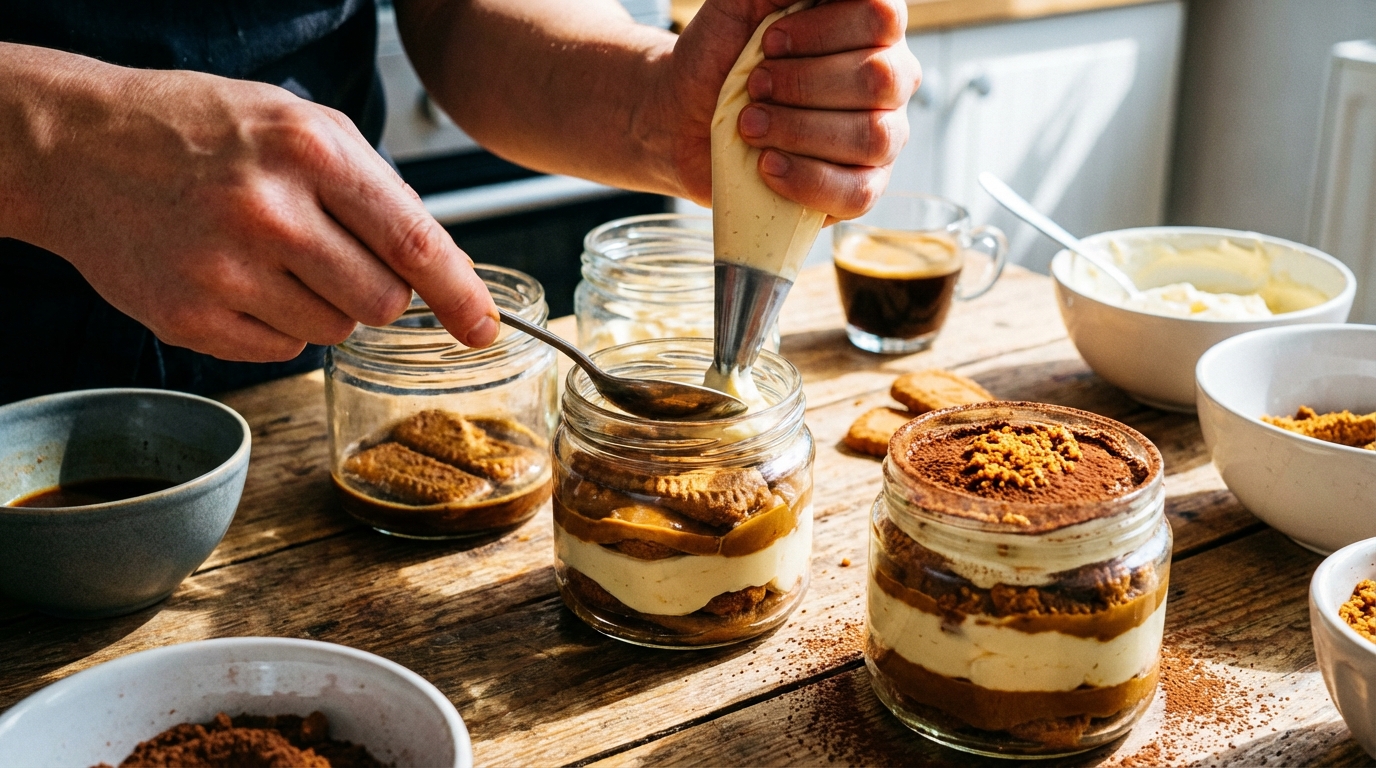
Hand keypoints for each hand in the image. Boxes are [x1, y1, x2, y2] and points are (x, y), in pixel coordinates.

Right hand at [1, 45, 498, 362]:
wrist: (78, 147)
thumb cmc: (199, 130)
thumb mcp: (299, 123)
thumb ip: (377, 190)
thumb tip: (442, 265)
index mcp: (310, 152)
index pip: (416, 244)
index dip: (460, 296)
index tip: (483, 328)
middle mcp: (270, 212)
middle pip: (380, 303)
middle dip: (375, 291)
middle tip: (333, 256)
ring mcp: (225, 271)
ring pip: (333, 332)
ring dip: (323, 306)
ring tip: (272, 257)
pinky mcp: (190, 318)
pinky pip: (280, 350)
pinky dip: (275, 323)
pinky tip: (238, 278)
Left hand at [662, 0, 920, 220]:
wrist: (682, 117)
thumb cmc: (717, 55)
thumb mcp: (738, 2)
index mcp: (868, 26)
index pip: (882, 16)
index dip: (824, 30)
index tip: (770, 41)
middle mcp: (887, 78)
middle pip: (879, 78)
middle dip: (804, 84)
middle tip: (755, 86)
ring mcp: (882, 135)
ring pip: (872, 136)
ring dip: (800, 130)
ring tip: (750, 125)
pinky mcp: (861, 187)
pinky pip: (859, 192)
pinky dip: (807, 179)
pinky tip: (768, 165)